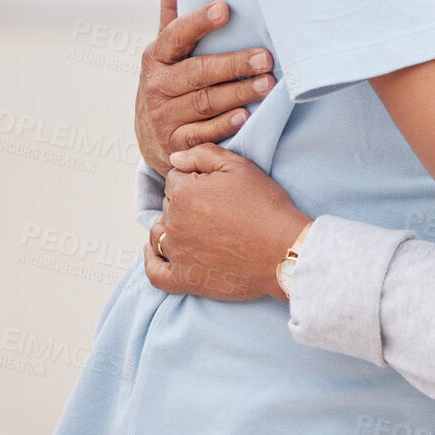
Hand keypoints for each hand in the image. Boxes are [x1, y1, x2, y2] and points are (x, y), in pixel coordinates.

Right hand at [136, 0, 275, 172]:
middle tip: (266, 57)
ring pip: (205, 103)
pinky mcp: (176, 145)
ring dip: (237, 94)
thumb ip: (173, 8)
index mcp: (157, 56)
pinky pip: (203, 135)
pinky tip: (246, 116)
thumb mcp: (167, 46)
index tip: (225, 8)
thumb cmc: (170, 79)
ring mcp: (165, 117)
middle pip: (198, 73)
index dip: (199, 21)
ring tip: (267, 85)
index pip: (177, 35)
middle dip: (233, 64)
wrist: (154, 137)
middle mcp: (157, 86)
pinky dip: (224, 126)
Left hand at [144, 143, 310, 301]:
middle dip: (184, 203)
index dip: (195, 179)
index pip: (174, 179)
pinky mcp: (185, 279)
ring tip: (191, 226)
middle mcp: (173, 223)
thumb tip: (174, 158)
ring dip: (170, 227)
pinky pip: (155, 273)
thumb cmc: (264, 206)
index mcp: (183, 193)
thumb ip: (201, 154)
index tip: (216, 187)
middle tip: (215, 207)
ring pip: (159, 234)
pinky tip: (152, 252)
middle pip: (168, 206)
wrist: (282, 250)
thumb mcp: (239, 166)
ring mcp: (177, 253)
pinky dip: (151, 261)